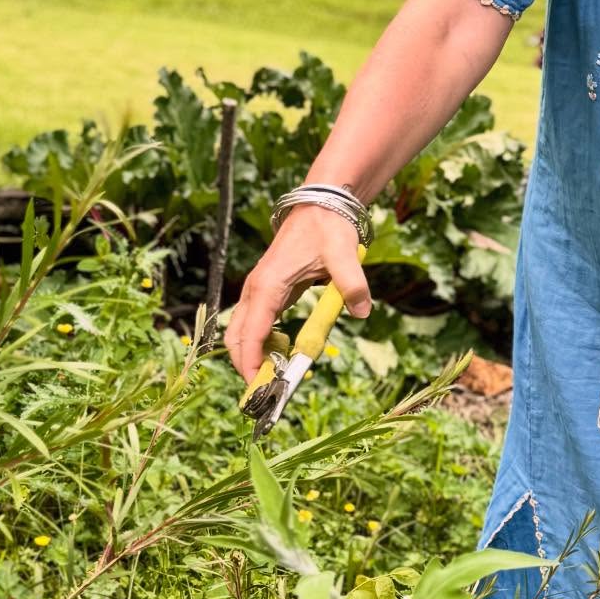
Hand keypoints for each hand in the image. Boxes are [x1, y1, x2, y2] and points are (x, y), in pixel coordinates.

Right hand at [223, 208, 371, 382]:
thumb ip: (352, 284)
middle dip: (247, 367)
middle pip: (237, 338)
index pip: (249, 334)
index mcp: (267, 285)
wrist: (320, 206)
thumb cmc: (327, 228)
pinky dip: (264, 343)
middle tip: (269, 392)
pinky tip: (286, 351)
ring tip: (281, 374)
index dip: (250, 364)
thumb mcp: (342, 254)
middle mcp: (256, 291)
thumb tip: (363, 312)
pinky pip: (257, 324)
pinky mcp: (267, 292)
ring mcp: (258, 292)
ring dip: (255, 356)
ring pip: (243, 333)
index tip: (259, 390)